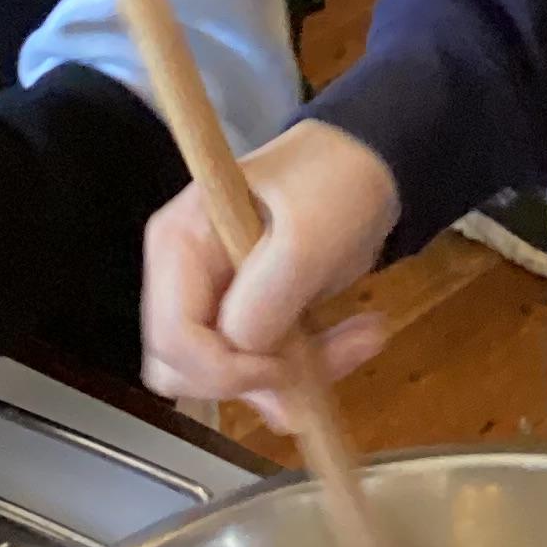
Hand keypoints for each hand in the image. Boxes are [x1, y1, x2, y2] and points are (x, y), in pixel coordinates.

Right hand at [140, 122, 401, 415]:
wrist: (373, 166)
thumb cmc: (336, 183)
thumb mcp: (309, 235)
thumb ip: (268, 294)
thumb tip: (242, 348)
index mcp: (178, 245)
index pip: (173, 339)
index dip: (223, 369)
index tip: (283, 367)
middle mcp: (184, 277)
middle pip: (185, 369)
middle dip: (251, 380)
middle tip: (317, 362)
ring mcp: (216, 299)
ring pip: (229, 378)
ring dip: (297, 376)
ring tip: (364, 336)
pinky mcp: (249, 317)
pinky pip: (262, 368)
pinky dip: (311, 365)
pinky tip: (362, 334)